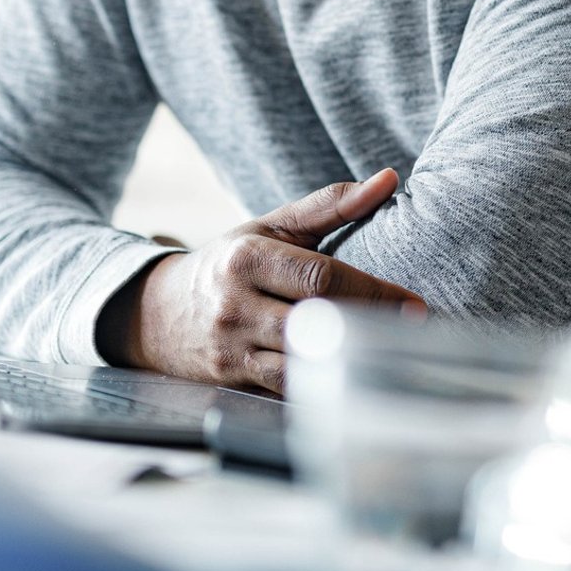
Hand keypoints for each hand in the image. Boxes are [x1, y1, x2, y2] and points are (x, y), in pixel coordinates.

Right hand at [103, 168, 422, 393]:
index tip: (414, 304)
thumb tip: (389, 179)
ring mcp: (230, 348)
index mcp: (248, 258)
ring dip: (350, 362)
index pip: (319, 277)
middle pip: (315, 322)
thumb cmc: (228, 263)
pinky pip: (286, 390)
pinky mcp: (231, 380)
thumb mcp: (270, 226)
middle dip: (369, 328)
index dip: (373, 292)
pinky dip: (322, 386)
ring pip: (301, 363)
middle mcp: (235, 305)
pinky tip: (355, 381)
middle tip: (414, 332)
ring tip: (393, 358)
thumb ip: (330, 205)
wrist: (155, 313)